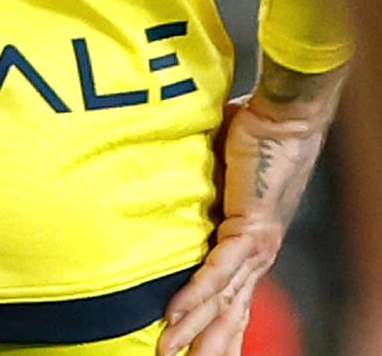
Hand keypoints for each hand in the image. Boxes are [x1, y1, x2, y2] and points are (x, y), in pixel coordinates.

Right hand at [159, 59, 344, 355]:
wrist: (285, 117)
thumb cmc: (257, 129)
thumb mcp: (217, 161)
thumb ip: (197, 175)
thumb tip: (165, 160)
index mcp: (250, 241)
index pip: (230, 293)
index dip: (212, 322)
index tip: (192, 343)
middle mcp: (256, 252)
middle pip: (228, 312)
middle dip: (206, 343)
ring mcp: (255, 246)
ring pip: (222, 303)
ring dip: (194, 332)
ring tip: (169, 353)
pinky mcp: (248, 232)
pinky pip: (216, 274)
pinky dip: (194, 298)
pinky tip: (174, 317)